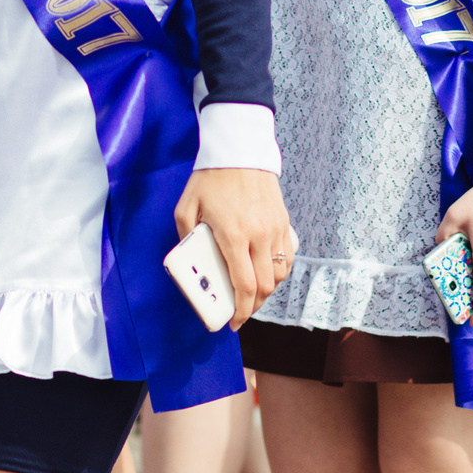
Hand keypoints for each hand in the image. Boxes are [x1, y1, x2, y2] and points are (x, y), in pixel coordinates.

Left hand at [173, 167, 294, 327]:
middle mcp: (259, 235)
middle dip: (253, 306)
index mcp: (233, 235)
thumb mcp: (186, 207)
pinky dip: (278, 272)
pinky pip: (287, 257)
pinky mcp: (284, 222)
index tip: (233, 322)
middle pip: (265, 286)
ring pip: (279, 275)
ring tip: (252, 294)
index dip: (241, 310)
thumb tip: (189, 262)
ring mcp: (275, 229)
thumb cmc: (211, 179)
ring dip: (267, 291)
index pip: (244, 285)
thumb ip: (185, 237)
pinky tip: (266, 273)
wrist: (240, 150)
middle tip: (241, 311)